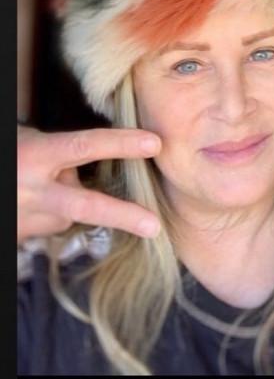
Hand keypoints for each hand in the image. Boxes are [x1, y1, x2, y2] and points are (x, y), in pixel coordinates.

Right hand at [18, 125, 161, 243]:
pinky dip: (52, 212)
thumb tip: (96, 165)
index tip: (154, 144)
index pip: (84, 146)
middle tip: (154, 226)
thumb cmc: (11, 153)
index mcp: (35, 156)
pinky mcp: (20, 236)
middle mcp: (31, 190)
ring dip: (67, 201)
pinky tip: (32, 200)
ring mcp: (25, 217)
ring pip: (69, 214)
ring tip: (41, 183)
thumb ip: (62, 153)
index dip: (121, 144)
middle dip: (123, 216)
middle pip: (85, 205)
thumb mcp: (31, 142)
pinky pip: (52, 223)